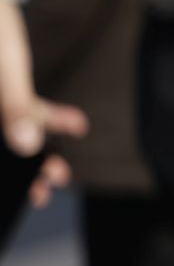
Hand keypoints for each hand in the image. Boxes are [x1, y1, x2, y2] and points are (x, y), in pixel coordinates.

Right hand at [0, 0, 87, 207]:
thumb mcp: (5, 67)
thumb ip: (14, 107)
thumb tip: (25, 147)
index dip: (5, 177)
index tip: (21, 198)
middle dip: (17, 172)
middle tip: (44, 192)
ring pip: (10, 132)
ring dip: (35, 150)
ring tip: (60, 173)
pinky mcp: (4, 83)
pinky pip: (22, 107)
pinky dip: (46, 116)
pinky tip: (75, 124)